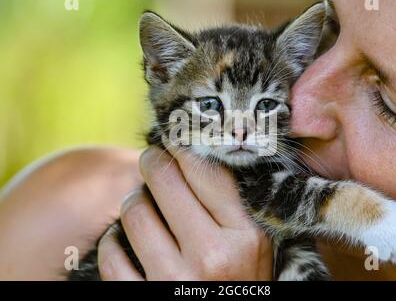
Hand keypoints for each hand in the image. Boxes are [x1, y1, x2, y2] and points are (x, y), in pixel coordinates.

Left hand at [97, 146, 272, 279]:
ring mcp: (175, 280)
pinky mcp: (145, 298)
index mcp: (246, 236)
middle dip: (153, 162)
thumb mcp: (254, 244)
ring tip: (144, 205)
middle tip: (152, 161)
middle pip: (164, 180)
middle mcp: (212, 256)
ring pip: (135, 211)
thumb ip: (232, 204)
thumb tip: (192, 156)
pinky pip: (111, 253)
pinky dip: (113, 241)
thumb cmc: (240, 280)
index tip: (174, 141)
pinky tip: (125, 240)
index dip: (183, 147)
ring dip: (135, 202)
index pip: (205, 170)